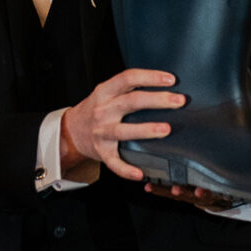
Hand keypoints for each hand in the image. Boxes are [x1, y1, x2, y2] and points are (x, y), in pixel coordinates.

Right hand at [60, 69, 184, 181]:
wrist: (71, 130)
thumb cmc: (96, 109)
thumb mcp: (106, 92)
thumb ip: (127, 88)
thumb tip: (163, 85)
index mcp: (105, 92)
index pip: (128, 79)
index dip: (150, 77)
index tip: (170, 79)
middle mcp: (102, 111)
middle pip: (131, 102)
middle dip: (157, 100)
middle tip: (179, 101)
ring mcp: (101, 132)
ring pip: (123, 131)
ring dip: (145, 130)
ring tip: (166, 129)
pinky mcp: (101, 152)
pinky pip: (114, 162)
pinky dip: (126, 170)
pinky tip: (140, 173)